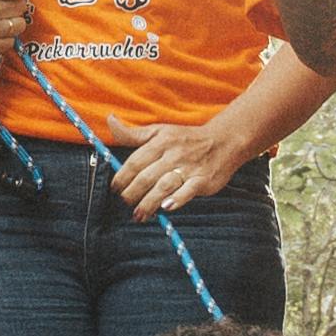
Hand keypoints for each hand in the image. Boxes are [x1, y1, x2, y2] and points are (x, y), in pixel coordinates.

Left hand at [108, 108, 252, 213]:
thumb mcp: (160, 131)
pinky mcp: (203, 180)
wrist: (224, 140)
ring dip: (148, 202)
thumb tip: (110, 121)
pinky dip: (177, 199)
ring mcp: (189, 168)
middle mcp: (174, 154)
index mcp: (161, 141)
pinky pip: (188, 191)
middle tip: (124, 203)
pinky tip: (166, 208)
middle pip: (146, 176)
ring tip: (138, 214)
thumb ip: (133, 133)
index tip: (114, 189)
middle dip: (132, 193)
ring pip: (164, 186)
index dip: (122, 177)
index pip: (136, 161)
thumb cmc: (186, 138)